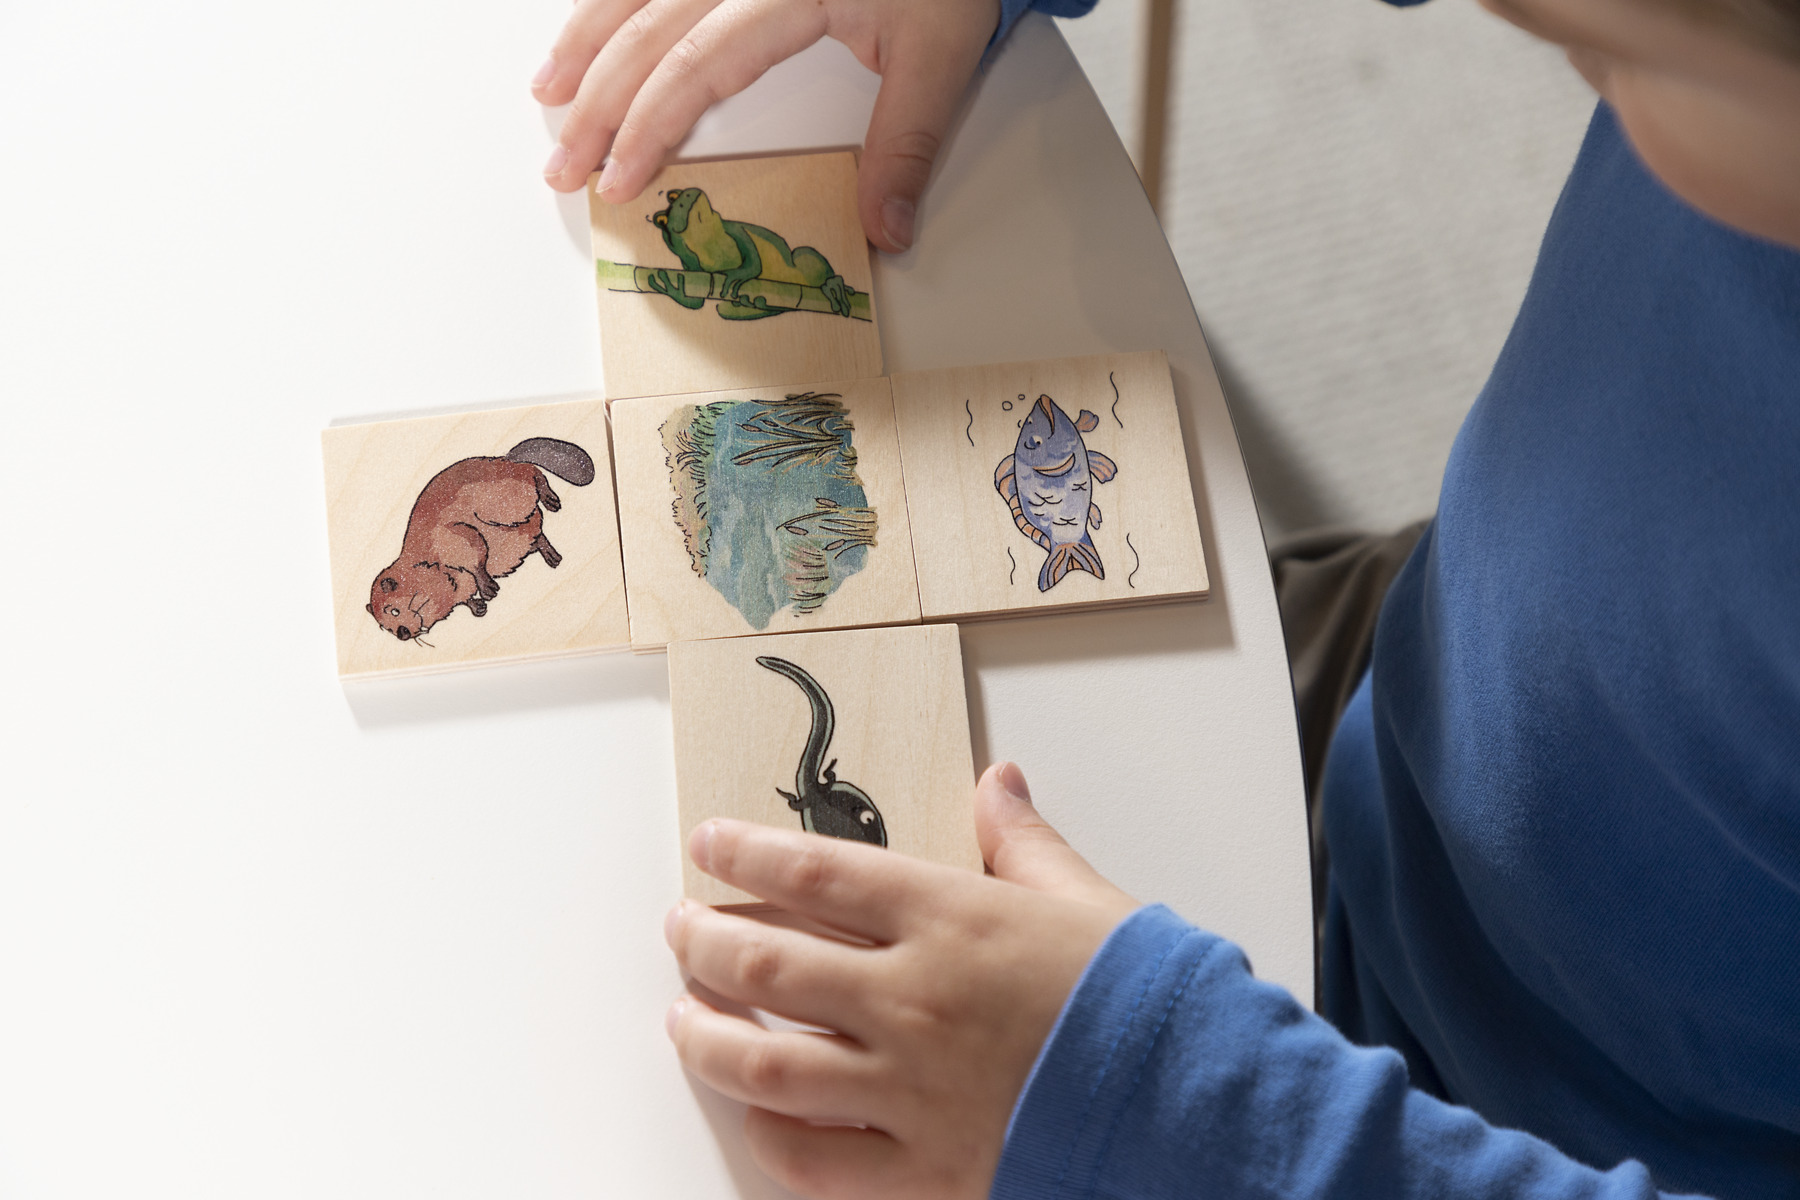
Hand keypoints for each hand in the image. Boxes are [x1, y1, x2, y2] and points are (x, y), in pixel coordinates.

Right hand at [532, 0, 1002, 252]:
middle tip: (561, 164)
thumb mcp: (941, 52)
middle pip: (648, 33)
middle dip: (597, 103)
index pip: (695, 65)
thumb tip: (886, 230)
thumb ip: (906, 143)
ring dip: (585, 40)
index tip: (618, 178)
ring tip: (548, 92)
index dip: (648, 126)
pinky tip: (584, 26)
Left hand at [663, 762, 1139, 1198]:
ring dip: (706, 1035)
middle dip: (703, 940)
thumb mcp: (1086, 899)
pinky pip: (812, 1158)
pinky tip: (754, 1113)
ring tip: (683, 1019)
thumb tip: (998, 781)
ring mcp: (906, 1089)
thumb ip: (1023, 840)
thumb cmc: (1144, 1002)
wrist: (1194, 1109)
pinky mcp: (920, 1168)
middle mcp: (910, 999)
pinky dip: (769, 1134)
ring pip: (763, 1061)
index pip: (814, 873)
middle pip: (765, 961)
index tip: (709, 844)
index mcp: (949, 920)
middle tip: (680, 927)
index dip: (746, 853)